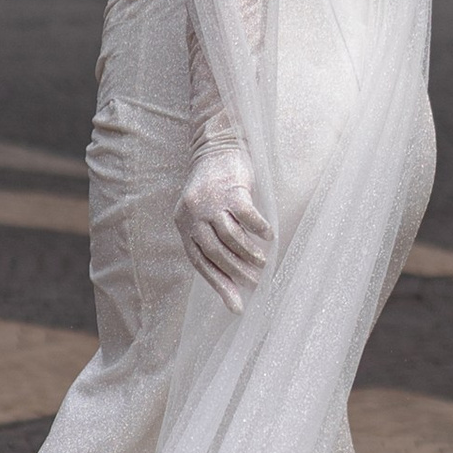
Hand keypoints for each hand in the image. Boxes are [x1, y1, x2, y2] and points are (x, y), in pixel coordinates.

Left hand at [175, 140, 270, 310]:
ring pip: (231, 237)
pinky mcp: (231, 189)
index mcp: (183, 225)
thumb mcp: (202, 214)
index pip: (200, 262)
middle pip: (216, 252)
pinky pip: (247, 216)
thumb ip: (209, 239)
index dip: (219, 285)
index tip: (236, 305)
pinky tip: (268, 236)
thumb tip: (232, 277)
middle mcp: (193, 214)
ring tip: (263, 261)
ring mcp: (212, 201)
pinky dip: (259, 229)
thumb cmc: (214, 188)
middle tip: (256, 282)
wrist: (217, 147)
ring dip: (249, 253)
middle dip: (237, 272)